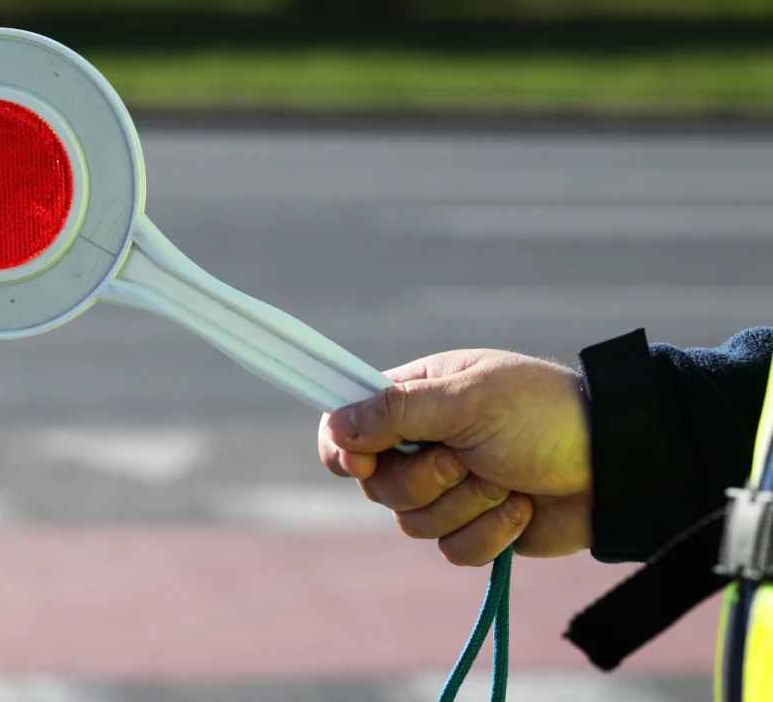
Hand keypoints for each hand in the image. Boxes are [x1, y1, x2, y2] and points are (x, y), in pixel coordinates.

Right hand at [318, 349, 591, 565]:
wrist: (617, 466)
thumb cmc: (544, 414)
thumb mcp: (468, 401)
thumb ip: (396, 412)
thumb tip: (333, 426)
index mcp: (415, 398)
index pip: (348, 424)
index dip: (343, 449)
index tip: (360, 464)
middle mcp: (423, 443)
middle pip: (377, 485)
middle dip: (424, 481)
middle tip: (465, 460)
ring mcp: (449, 488)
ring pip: (413, 523)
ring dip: (465, 506)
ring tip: (506, 480)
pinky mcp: (476, 528)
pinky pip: (452, 551)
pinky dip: (489, 534)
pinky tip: (522, 508)